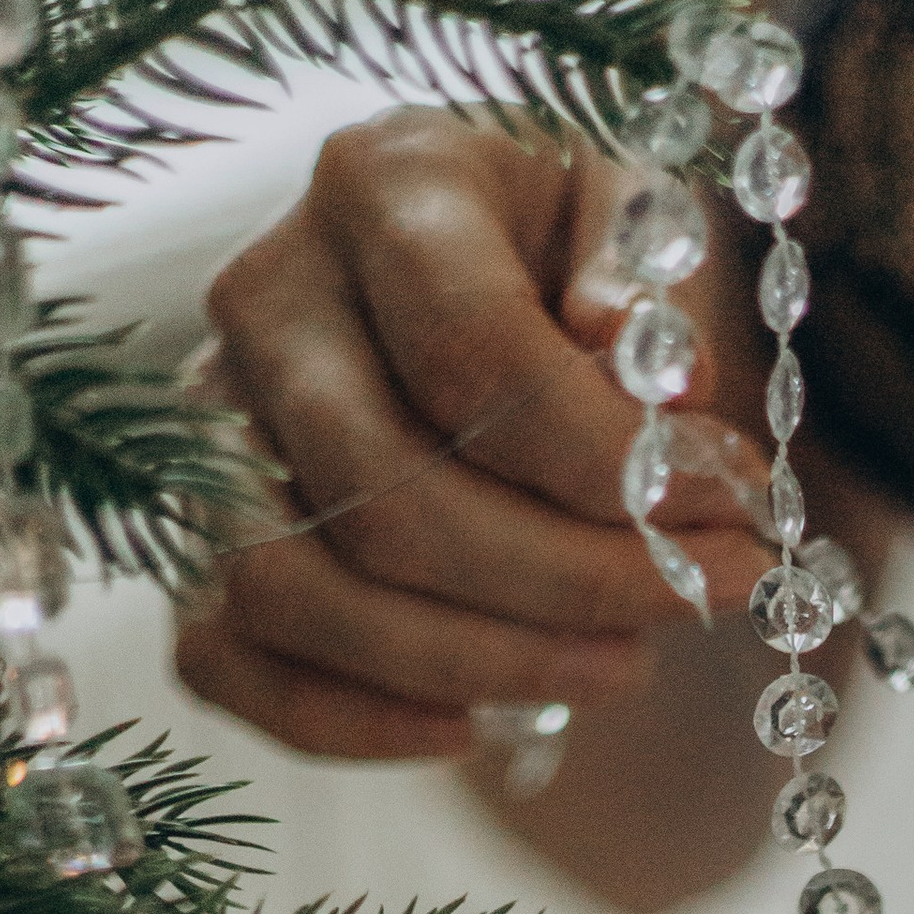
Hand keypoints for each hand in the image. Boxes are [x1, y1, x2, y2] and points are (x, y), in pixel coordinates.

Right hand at [178, 111, 769, 761]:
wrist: (462, 264)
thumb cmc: (561, 244)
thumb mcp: (633, 217)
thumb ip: (651, 289)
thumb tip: (668, 384)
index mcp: (381, 185)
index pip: (474, 355)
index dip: (605, 466)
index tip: (727, 514)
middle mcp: (266, 295)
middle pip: (390, 497)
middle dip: (569, 583)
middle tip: (700, 604)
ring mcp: (208, 423)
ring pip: (301, 591)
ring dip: (478, 664)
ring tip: (622, 667)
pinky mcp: (186, 530)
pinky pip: (228, 659)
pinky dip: (350, 721)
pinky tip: (474, 727)